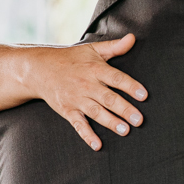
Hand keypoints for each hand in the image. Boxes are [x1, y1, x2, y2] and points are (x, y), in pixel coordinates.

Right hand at [27, 35, 146, 150]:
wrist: (38, 69)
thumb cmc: (71, 58)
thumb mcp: (92, 49)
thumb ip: (115, 47)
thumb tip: (133, 38)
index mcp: (95, 69)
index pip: (116, 78)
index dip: (131, 86)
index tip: (144, 95)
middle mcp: (86, 85)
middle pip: (108, 98)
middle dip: (124, 109)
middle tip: (139, 120)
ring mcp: (76, 99)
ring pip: (96, 112)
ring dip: (110, 122)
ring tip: (125, 131)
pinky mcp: (67, 110)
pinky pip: (78, 125)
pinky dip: (87, 135)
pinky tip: (98, 145)